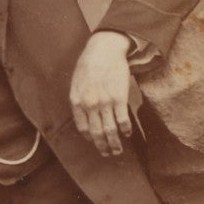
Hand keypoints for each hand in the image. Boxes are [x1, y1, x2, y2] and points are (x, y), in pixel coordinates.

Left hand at [70, 29, 133, 156]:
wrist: (104, 49)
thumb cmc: (89, 63)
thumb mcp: (76, 81)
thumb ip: (79, 98)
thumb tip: (82, 114)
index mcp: (77, 101)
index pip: (82, 128)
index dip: (89, 137)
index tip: (94, 141)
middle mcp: (90, 105)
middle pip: (96, 133)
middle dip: (102, 146)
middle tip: (107, 153)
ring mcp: (105, 103)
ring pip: (110, 130)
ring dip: (114, 144)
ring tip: (117, 150)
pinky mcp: (119, 98)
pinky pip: (123, 120)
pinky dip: (125, 130)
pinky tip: (127, 134)